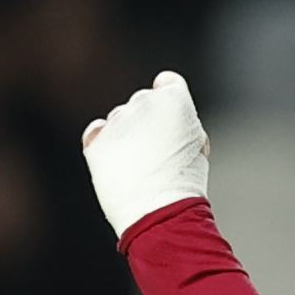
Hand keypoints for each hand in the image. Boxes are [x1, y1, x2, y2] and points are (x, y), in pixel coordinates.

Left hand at [80, 70, 208, 237]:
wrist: (160, 211)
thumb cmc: (185, 182)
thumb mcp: (198, 144)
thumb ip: (182, 122)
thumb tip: (170, 119)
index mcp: (174, 98)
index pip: (168, 83)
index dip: (169, 100)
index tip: (170, 119)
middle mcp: (143, 102)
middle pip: (143, 102)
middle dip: (148, 122)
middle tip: (157, 154)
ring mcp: (117, 121)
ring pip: (119, 119)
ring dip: (126, 135)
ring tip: (139, 167)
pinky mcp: (97, 141)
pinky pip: (96, 132)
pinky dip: (104, 142)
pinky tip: (117, 162)